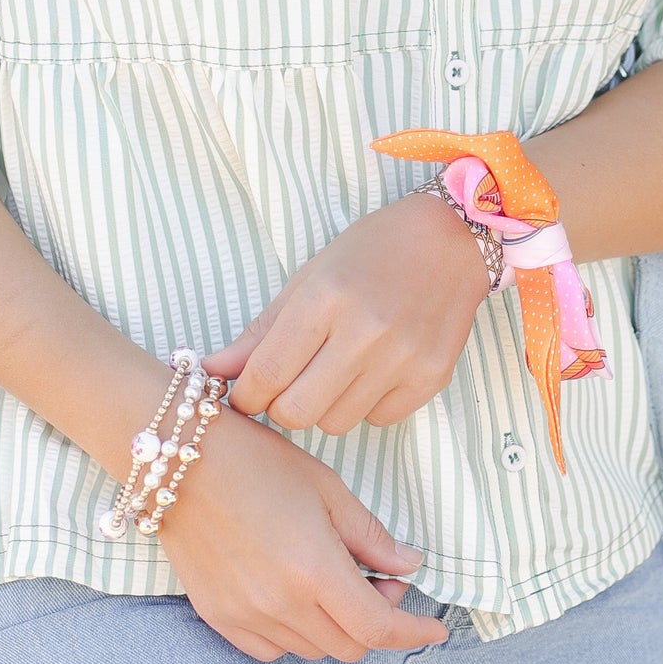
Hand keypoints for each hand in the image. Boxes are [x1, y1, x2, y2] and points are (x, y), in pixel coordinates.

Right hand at [157, 401, 450, 660]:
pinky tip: (294, 597)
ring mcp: (245, 615)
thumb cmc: (257, 460)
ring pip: (311, 649)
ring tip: (334, 580)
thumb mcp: (326, 488)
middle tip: (378, 581)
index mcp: (315, 570)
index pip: (378, 628)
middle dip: (376, 621)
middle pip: (349, 645)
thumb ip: (370, 536)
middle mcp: (280, 604)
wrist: (179, 458)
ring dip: (335, 626)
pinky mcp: (217, 616)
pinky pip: (270, 649)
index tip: (435, 630)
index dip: (413, 633)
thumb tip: (408, 565)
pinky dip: (294, 634)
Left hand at [202, 191, 489, 433]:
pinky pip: (379, 420)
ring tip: (336, 369)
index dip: (246, 394)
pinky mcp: (431, 377)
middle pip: (296, 412)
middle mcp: (364, 331)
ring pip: (336, 423)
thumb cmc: (371, 251)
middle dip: (282, 406)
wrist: (450, 240)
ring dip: (325, 406)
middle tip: (289, 384)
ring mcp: (402, 358)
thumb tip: (211, 370)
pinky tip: (372, 370)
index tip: (246, 392)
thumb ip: (261, 333)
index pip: (266, 374)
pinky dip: (366, 404)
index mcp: (324, 298)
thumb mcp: (308, 279)